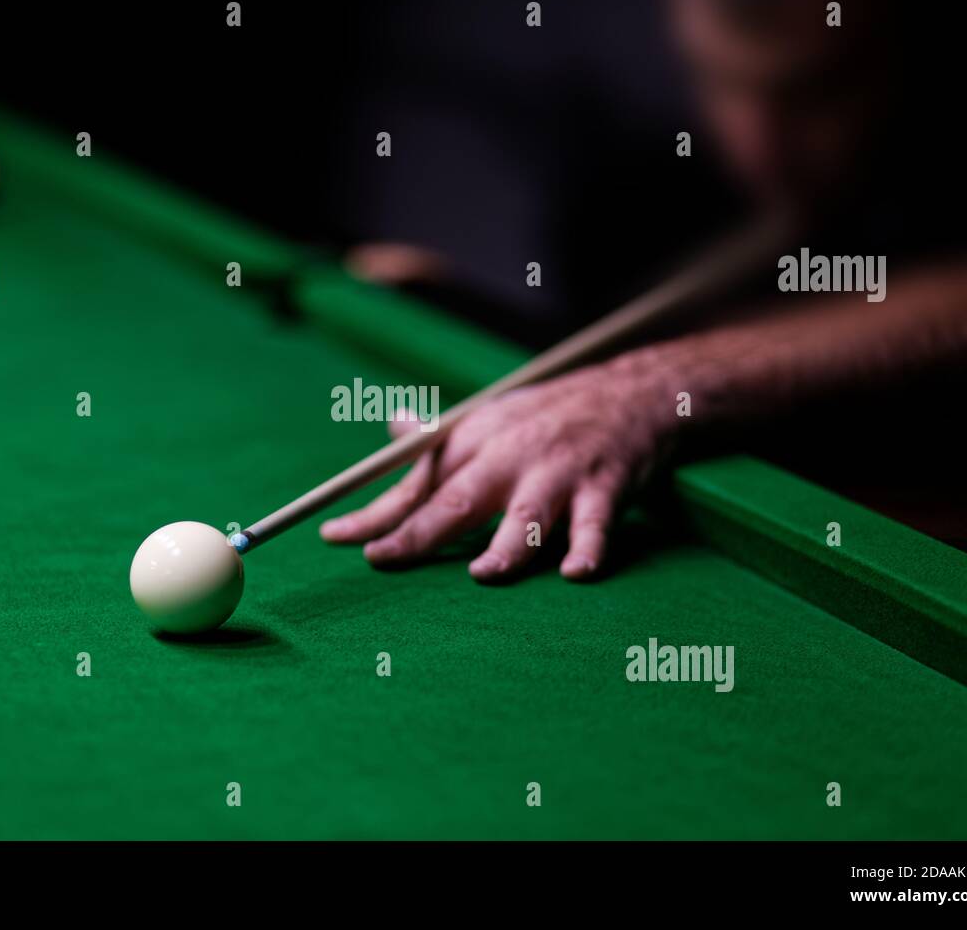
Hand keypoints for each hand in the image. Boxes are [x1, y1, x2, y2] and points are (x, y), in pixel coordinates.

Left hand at [319, 349, 684, 580]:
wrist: (632, 392)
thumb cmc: (549, 415)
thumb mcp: (490, 417)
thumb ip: (440, 440)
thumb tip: (393, 428)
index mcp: (475, 441)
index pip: (416, 482)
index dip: (375, 512)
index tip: (334, 536)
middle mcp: (510, 456)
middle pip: (459, 499)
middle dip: (418, 532)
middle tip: (382, 559)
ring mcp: (559, 473)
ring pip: (528, 513)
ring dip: (507, 544)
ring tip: (483, 573)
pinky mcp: (606, 488)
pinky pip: (597, 523)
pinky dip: (590, 547)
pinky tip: (576, 573)